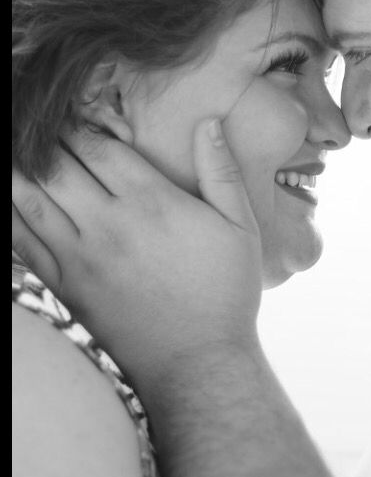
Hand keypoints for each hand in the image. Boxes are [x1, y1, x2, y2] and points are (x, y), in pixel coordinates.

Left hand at [12, 119, 262, 389]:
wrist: (198, 365)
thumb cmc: (225, 294)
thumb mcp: (241, 228)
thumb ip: (222, 172)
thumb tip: (207, 122)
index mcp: (152, 202)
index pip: (98, 145)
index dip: (77, 122)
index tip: (69, 110)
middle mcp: (109, 223)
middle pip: (57, 164)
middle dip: (41, 137)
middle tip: (33, 122)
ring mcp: (81, 257)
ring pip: (30, 198)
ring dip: (16, 168)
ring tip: (12, 150)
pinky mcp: (65, 288)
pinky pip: (23, 243)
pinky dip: (10, 216)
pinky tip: (8, 199)